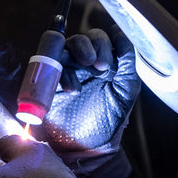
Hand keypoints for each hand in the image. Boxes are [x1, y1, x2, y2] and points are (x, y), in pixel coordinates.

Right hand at [37, 24, 140, 152]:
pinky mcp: (51, 82)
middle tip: (98, 66)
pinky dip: (62, 72)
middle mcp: (84, 64)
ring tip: (86, 72)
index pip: (101, 38)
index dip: (103, 44)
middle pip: (82, 38)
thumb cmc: (109, 119)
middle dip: (89, 46)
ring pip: (65, 47)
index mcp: (104, 62)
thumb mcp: (126, 88)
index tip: (108, 64)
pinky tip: (72, 89)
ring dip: (76, 53)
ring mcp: (67, 71)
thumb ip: (127, 59)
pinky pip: (51, 65)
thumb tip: (120, 31)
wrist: (88, 146)